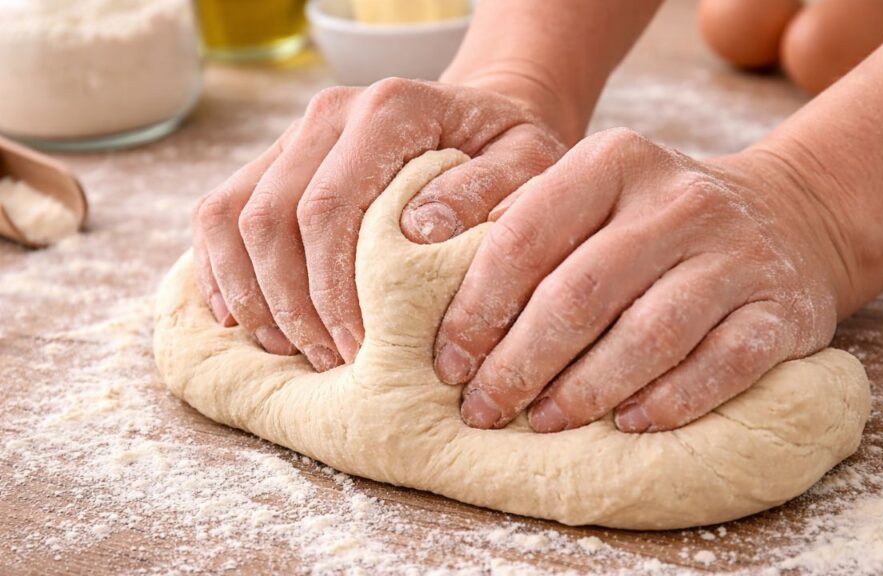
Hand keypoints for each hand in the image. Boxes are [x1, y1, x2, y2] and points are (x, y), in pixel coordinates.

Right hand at [191, 78, 565, 370]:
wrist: (486, 114)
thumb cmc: (513, 149)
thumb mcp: (532, 162)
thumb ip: (487, 190)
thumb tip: (418, 232)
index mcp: (388, 110)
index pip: (329, 207)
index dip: (330, 288)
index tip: (357, 347)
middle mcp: (329, 113)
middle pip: (269, 216)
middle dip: (289, 301)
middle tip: (326, 361)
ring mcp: (296, 134)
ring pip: (231, 214)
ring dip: (251, 292)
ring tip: (287, 349)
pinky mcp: (279, 159)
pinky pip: (219, 210)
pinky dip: (221, 268)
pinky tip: (240, 317)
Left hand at [434, 128, 855, 432]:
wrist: (788, 215)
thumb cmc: (658, 222)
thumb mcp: (597, 195)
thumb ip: (531, 227)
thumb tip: (443, 299)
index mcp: (615, 161)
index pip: (525, 236)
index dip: (477, 308)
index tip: (449, 363)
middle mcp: (679, 200)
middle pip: (581, 293)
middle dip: (520, 362)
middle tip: (484, 409)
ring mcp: (737, 254)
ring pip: (650, 334)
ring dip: (587, 389)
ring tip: (546, 422)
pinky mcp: (782, 309)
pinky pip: (723, 364)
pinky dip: (671, 401)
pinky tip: (628, 424)